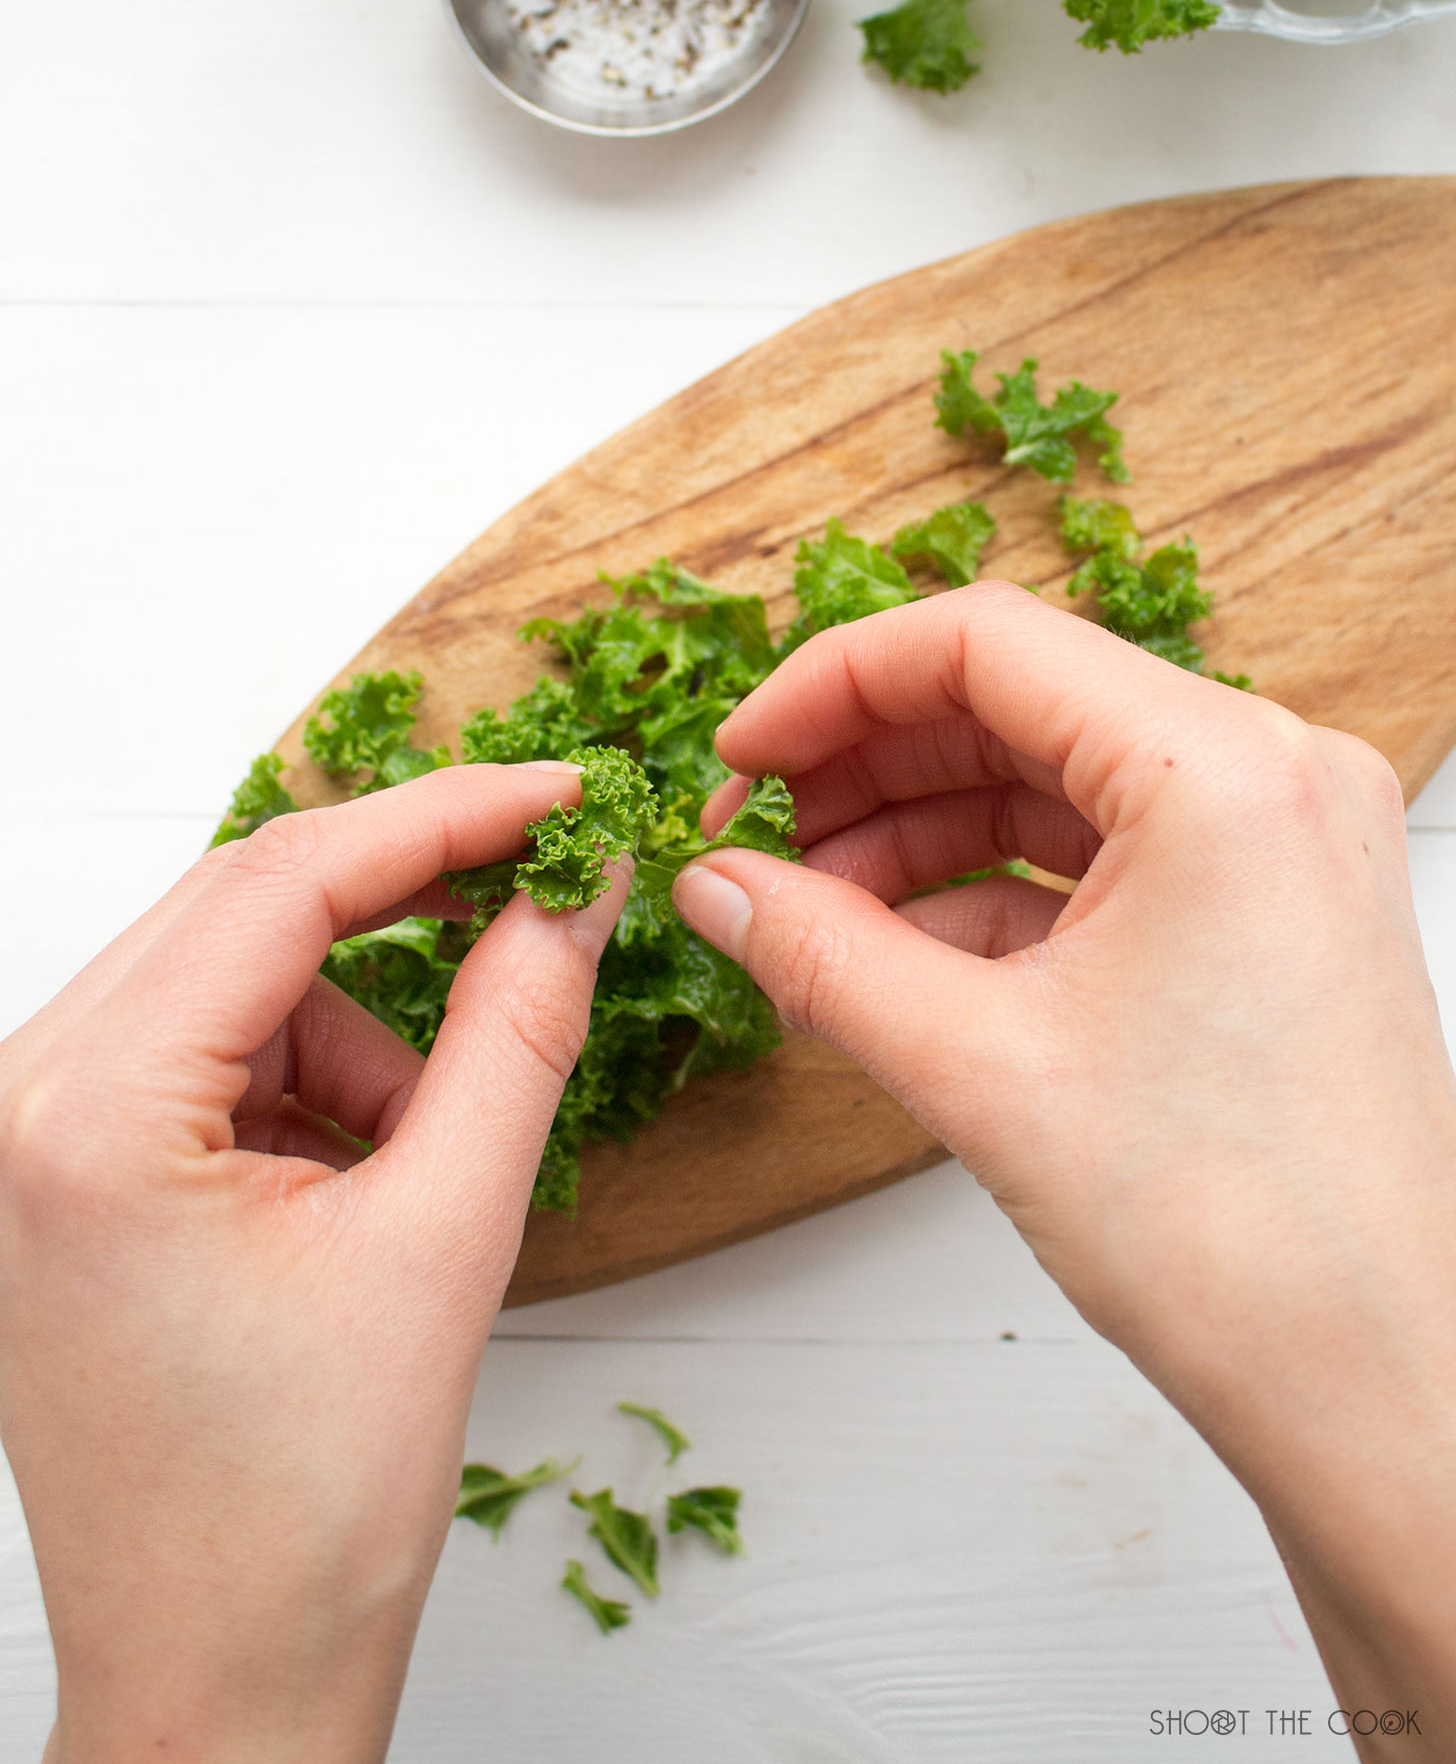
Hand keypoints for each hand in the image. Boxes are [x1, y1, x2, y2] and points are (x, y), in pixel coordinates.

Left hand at [0, 764, 625, 1763]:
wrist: (222, 1679)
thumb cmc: (298, 1513)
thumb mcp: (446, 1240)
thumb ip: (517, 1032)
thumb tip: (572, 893)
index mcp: (87, 1112)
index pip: (285, 882)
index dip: (446, 817)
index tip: (561, 794)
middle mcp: (22, 1102)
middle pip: (244, 907)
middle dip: (404, 898)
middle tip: (540, 883)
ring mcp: (26, 1139)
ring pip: (230, 977)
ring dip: (353, 1019)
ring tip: (416, 1156)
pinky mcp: (59, 1173)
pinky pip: (205, 1052)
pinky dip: (306, 1076)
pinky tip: (356, 1178)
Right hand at [673, 582, 1455, 1752]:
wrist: (1378, 1384)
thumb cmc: (1242, 1240)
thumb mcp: (983, 1071)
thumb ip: (822, 954)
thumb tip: (715, 885)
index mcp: (1223, 772)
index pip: (984, 644)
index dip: (832, 685)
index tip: (740, 755)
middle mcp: (1268, 778)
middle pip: (1017, 704)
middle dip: (867, 769)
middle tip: (754, 842)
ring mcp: (1275, 847)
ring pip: (1051, 784)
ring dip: (917, 835)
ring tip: (807, 915)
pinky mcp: (1263, 916)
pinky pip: (1097, 860)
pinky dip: (987, 894)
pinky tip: (893, 957)